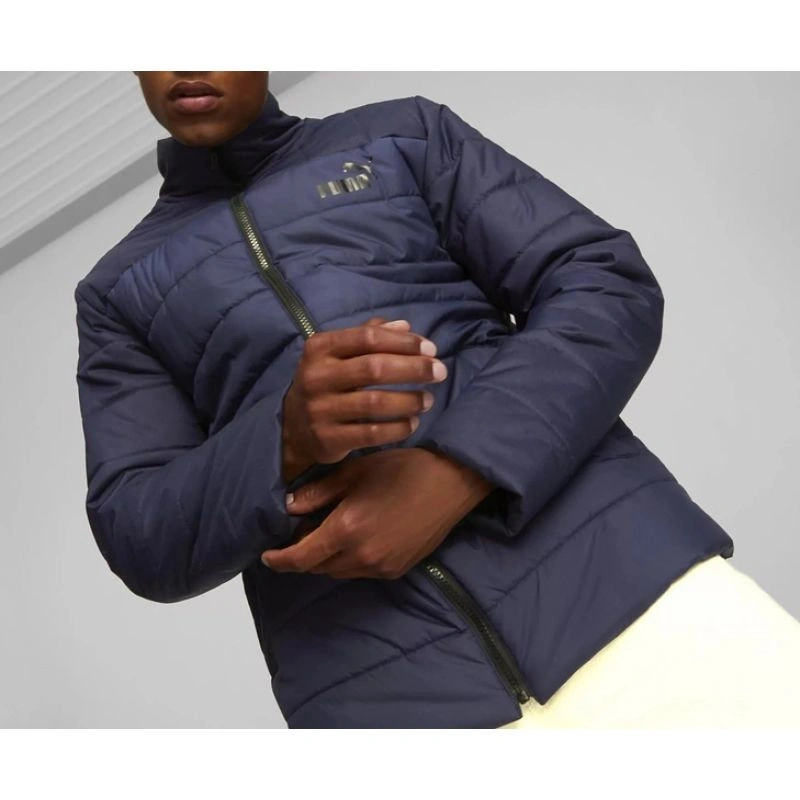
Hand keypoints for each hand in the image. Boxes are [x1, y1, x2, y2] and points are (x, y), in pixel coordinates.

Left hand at [262, 448, 494, 578]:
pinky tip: (354, 538)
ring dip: (325, 558)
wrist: (450, 483)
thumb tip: (289, 507)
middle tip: (300, 532)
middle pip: (318, 567)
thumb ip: (318, 493)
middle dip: (302, 555)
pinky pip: (360, 571)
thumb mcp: (354, 473)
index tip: (267, 555)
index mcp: (346, 530)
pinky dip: (348, 560)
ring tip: (326, 532)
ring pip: (338, 572)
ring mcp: (381, 567)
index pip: (301, 558)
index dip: (280, 560)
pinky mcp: (397, 569)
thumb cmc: (402, 469)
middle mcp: (361, 556)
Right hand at [281, 318, 447, 482]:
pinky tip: (412, 422)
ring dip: (409, 400)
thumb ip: (368, 336)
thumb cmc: (327, 382)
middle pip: (374, 368)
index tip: (431, 349)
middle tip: (440, 372)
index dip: (403, 342)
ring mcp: (320, 409)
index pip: (368, 338)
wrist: (293, 428)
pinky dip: (398, 428)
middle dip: (414, 369)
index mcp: (320, 348)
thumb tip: (405, 325)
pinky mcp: (328, 438)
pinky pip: (372, 433)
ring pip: (375, 402)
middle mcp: (316, 376)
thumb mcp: (338, 354)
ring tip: (428, 399)